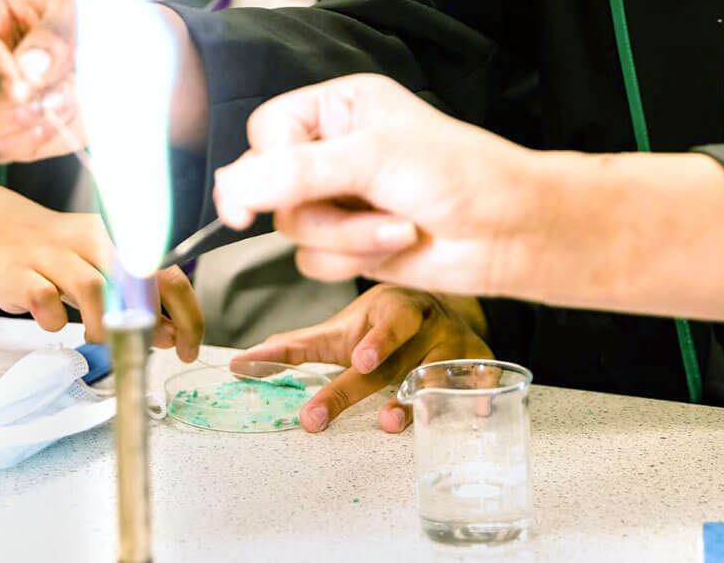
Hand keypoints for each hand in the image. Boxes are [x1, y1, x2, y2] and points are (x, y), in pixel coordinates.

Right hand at [0, 0, 81, 162]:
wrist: (109, 55)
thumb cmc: (85, 22)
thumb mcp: (78, 12)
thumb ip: (56, 34)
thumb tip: (30, 69)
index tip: (25, 90)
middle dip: (10, 100)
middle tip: (59, 93)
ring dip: (18, 123)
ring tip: (60, 102)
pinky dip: (28, 142)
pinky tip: (55, 121)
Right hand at [0, 183, 201, 359]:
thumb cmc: (61, 256)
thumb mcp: (102, 270)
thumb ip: (136, 300)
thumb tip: (171, 334)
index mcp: (119, 237)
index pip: (167, 273)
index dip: (185, 315)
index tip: (187, 348)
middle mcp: (90, 239)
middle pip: (134, 278)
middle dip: (150, 321)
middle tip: (146, 349)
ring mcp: (52, 253)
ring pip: (91, 287)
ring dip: (103, 325)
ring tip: (100, 339)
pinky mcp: (18, 271)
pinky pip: (43, 297)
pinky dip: (54, 318)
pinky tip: (55, 323)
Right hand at [211, 74, 549, 299]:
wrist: (506, 232)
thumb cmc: (458, 175)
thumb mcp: (373, 159)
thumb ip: (297, 172)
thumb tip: (231, 189)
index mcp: (337, 108)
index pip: (267, 129)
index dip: (265, 163)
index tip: (252, 199)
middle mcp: (331, 150)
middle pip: (269, 186)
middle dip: (318, 207)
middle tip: (362, 202)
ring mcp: (337, 199)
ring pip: (290, 229)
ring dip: (345, 237)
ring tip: (396, 225)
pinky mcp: (347, 243)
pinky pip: (312, 261)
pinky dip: (353, 259)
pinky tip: (397, 243)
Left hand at [231, 285, 490, 433]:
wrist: (443, 302)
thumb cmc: (382, 322)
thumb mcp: (342, 330)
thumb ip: (295, 348)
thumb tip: (240, 362)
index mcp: (388, 310)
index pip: (375, 330)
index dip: (371, 343)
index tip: (358, 360)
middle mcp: (423, 323)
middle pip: (393, 361)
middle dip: (358, 389)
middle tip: (326, 415)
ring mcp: (453, 344)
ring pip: (439, 372)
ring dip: (420, 396)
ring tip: (394, 421)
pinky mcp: (481, 361)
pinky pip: (483, 378)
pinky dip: (479, 394)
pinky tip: (474, 410)